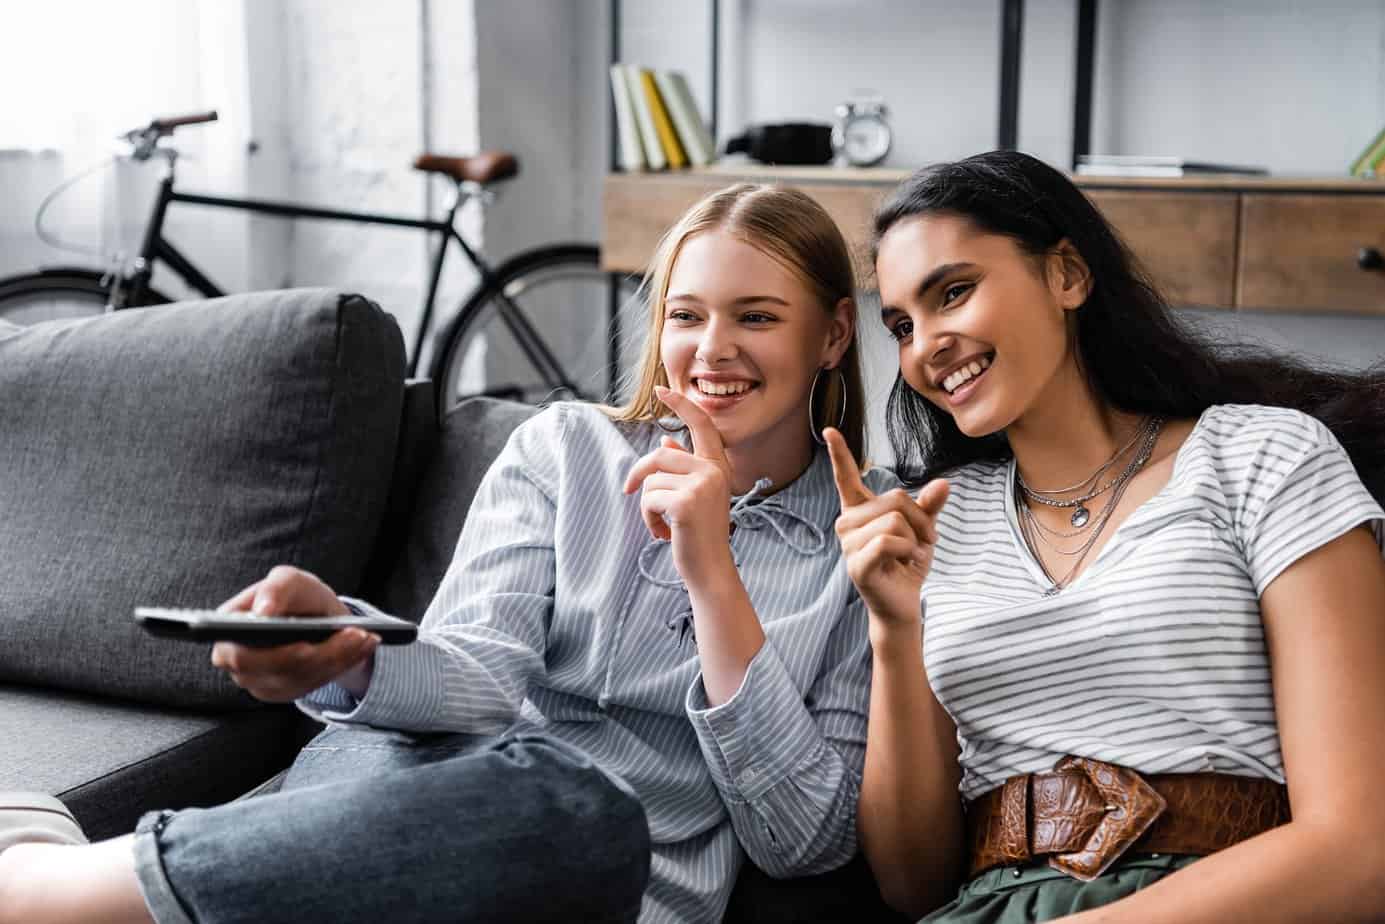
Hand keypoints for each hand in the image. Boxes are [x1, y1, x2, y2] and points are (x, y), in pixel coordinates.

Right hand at [210, 565, 378, 702]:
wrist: (312, 616)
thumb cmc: (294, 596)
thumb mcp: (290, 581)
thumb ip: (276, 588)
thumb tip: (264, 611)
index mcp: (226, 632)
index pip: (241, 652)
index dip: (273, 653)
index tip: (306, 646)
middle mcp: (236, 663)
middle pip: (278, 670)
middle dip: (321, 654)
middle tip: (357, 635)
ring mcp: (258, 681)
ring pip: (301, 679)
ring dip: (339, 657)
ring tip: (366, 637)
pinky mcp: (283, 691)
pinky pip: (314, 684)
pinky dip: (342, 665)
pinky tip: (362, 647)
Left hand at [622, 385, 734, 583]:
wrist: (710, 570)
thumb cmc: (700, 534)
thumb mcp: (696, 496)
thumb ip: (683, 467)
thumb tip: (666, 439)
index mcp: (718, 466)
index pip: (702, 425)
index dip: (682, 405)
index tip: (662, 390)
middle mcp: (715, 471)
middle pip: (660, 455)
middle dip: (639, 475)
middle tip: (629, 492)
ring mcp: (703, 485)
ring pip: (651, 480)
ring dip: (647, 506)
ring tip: (661, 525)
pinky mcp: (687, 502)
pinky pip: (649, 499)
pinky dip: (648, 519)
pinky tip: (663, 534)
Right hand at [824, 428, 948, 629]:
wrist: (904, 603)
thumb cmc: (907, 563)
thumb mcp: (922, 528)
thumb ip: (929, 505)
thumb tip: (945, 483)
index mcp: (858, 510)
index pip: (846, 477)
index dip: (838, 453)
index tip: (829, 430)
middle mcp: (847, 523)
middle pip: (894, 499)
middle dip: (921, 520)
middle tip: (921, 543)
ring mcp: (848, 544)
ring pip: (894, 520)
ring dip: (915, 539)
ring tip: (909, 555)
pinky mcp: (856, 564)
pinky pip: (889, 540)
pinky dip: (907, 551)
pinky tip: (902, 563)